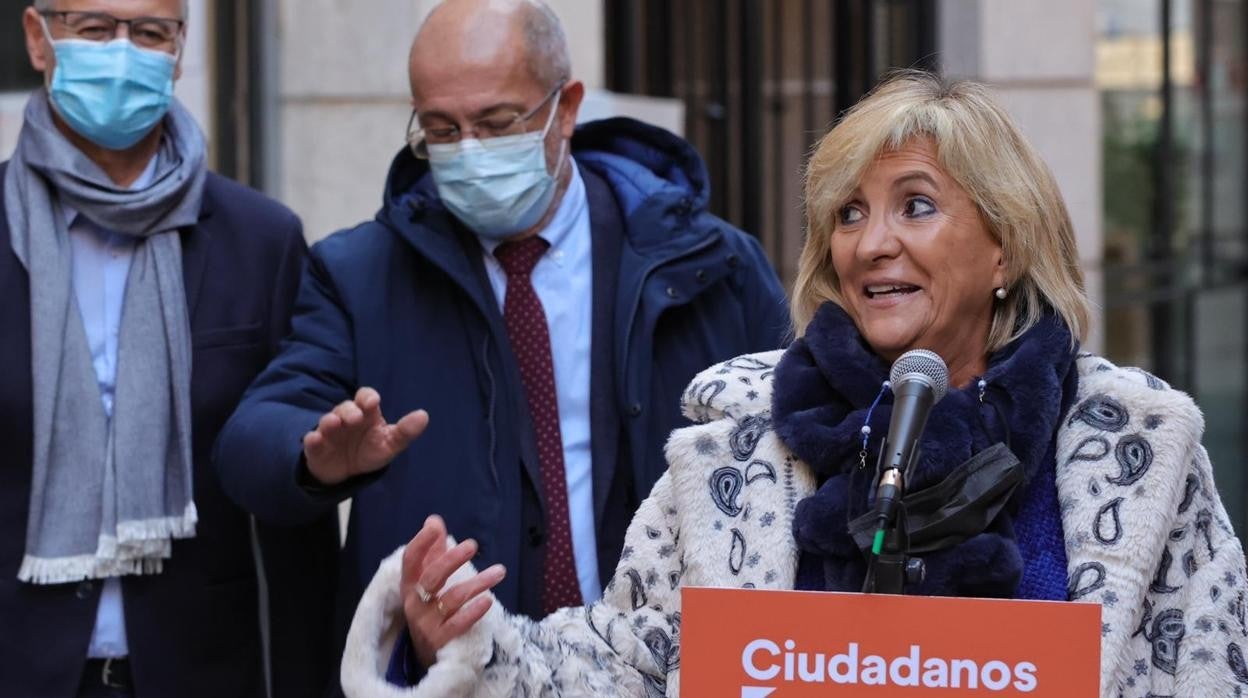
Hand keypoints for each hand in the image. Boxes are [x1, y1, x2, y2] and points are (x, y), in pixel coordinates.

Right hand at [302, 387, 427, 485]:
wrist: (348, 472)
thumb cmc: (370, 450)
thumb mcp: (390, 444)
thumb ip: (405, 432)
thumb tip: (424, 416)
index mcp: (366, 413)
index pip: (365, 397)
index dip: (367, 397)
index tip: (373, 402)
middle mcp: (346, 418)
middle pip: (345, 407)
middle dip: (349, 411)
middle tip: (355, 418)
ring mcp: (329, 431)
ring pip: (327, 421)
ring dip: (330, 421)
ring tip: (333, 423)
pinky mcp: (316, 447)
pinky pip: (312, 441)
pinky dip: (312, 440)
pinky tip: (315, 440)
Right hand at [400, 515, 506, 667]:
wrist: (425, 654)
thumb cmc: (428, 608)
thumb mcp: (426, 581)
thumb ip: (432, 551)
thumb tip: (433, 520)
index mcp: (410, 585)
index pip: (410, 560)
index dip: (420, 543)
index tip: (434, 527)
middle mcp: (415, 603)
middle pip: (431, 578)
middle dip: (451, 559)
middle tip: (473, 545)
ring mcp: (426, 623)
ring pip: (451, 599)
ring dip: (478, 583)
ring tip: (500, 571)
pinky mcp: (440, 640)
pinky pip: (458, 624)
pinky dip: (473, 612)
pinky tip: (488, 600)